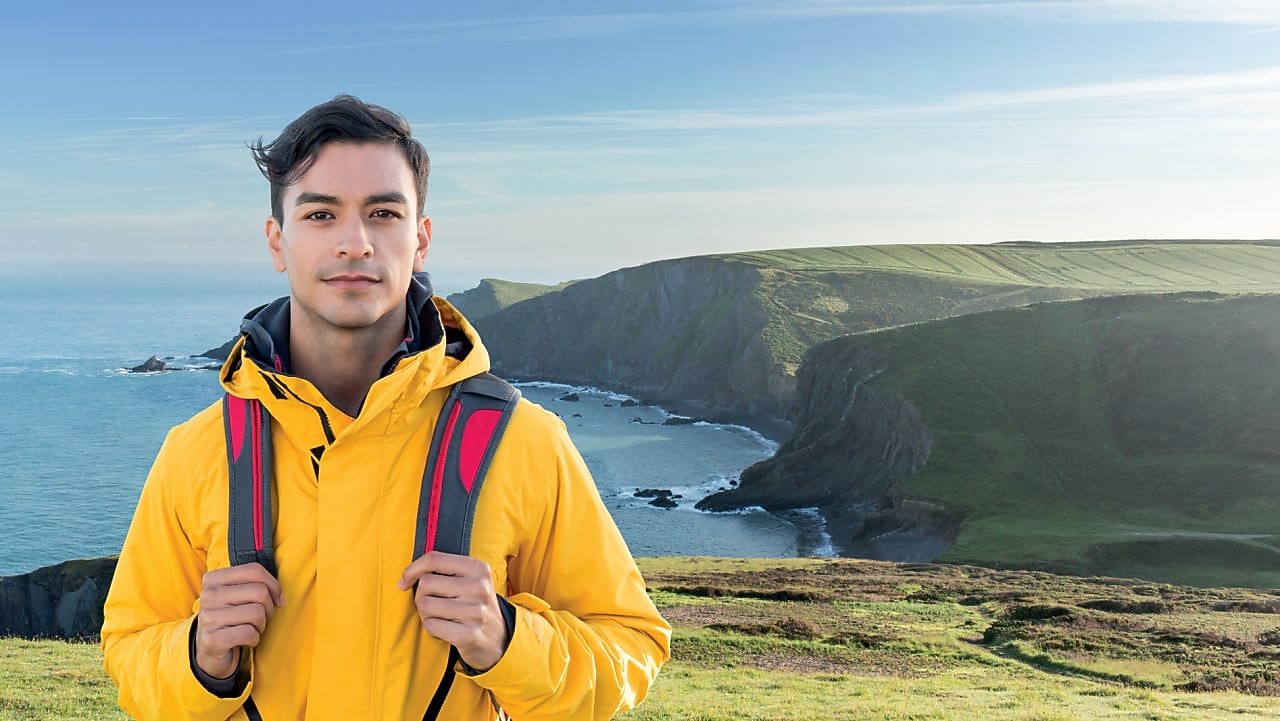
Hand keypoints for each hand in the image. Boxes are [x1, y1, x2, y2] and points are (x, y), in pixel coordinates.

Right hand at [195, 563, 283, 678]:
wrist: (208, 650)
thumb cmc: (230, 618)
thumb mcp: (237, 595)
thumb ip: (256, 584)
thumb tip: (281, 597)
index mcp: (213, 579)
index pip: (254, 570)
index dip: (273, 585)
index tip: (276, 598)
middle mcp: (208, 595)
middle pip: (259, 592)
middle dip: (269, 608)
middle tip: (260, 617)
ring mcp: (208, 618)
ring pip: (257, 613)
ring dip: (261, 625)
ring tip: (250, 628)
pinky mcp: (212, 640)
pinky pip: (249, 633)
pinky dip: (254, 639)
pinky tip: (245, 641)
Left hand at [397, 551, 509, 672]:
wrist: (499, 638)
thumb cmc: (474, 605)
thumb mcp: (470, 581)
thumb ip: (444, 571)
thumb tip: (406, 577)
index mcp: (479, 568)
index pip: (434, 559)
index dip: (412, 569)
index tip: (404, 581)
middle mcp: (479, 587)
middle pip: (426, 583)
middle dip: (421, 596)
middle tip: (433, 604)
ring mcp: (476, 612)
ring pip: (425, 605)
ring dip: (426, 614)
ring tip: (440, 617)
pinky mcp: (469, 635)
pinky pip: (431, 626)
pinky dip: (431, 629)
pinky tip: (445, 629)